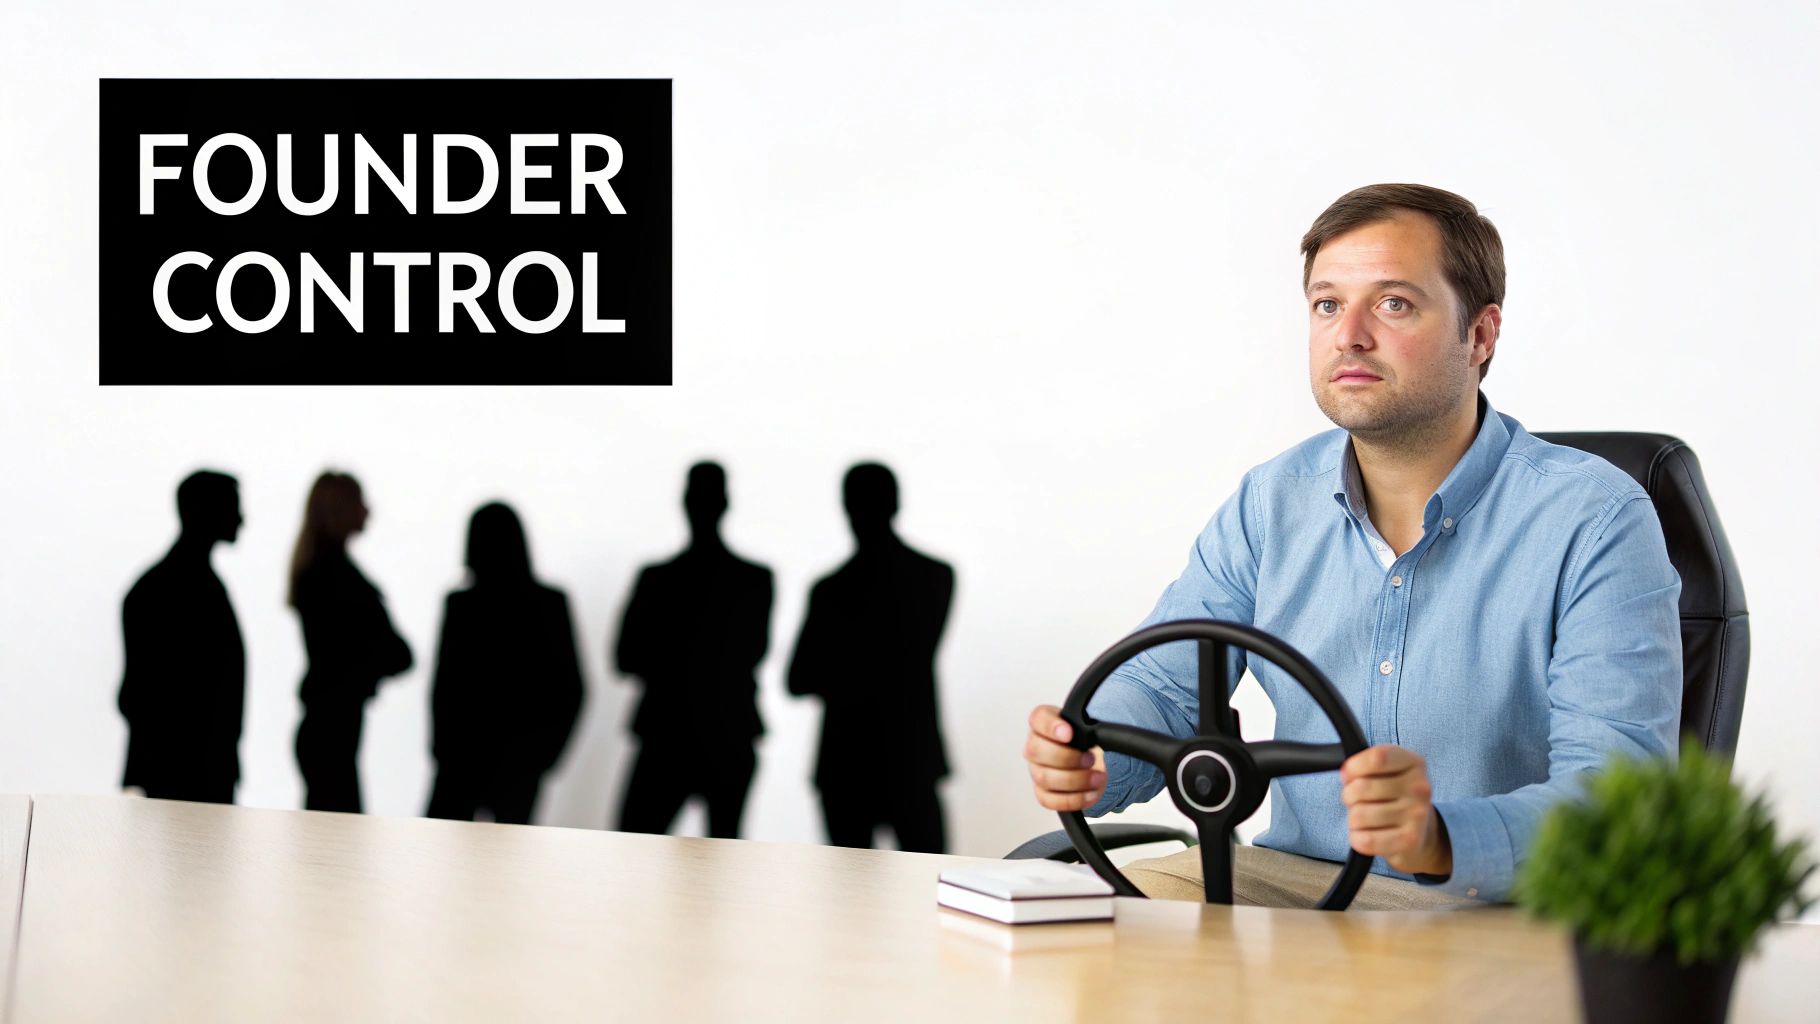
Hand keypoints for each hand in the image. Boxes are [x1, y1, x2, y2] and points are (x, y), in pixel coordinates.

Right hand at [1024, 705, 1106, 811]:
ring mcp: (1036, 771)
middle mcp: (1035, 747)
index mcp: (1042, 724)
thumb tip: (1095, 732)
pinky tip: (1090, 794)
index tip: (1069, 734)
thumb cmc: (1083, 741)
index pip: (1038, 718)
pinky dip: (1073, 799)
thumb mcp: (1087, 725)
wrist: (1089, 761)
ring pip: (1044, 778)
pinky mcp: (1043, 793)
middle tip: (1090, 758)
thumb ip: (1086, 724)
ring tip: (1097, 777)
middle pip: (1036, 751)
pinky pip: (1050, 800)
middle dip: (1067, 757)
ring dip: (1075, 780)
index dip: (1051, 727)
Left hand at [1339, 744, 1450, 875]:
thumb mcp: (1387, 771)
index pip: (1377, 758)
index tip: (1348, 775)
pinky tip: (1368, 834)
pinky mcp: (1409, 841)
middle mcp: (1419, 788)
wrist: (1420, 832)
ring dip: (1353, 819)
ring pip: (1359, 815)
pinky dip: (1357, 838)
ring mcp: (1416, 815)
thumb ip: (1366, 765)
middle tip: (1358, 801)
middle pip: (1361, 788)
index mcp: (1413, 763)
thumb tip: (1346, 775)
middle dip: (1348, 796)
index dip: (1354, 767)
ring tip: (1366, 818)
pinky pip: (1365, 840)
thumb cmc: (1394, 796)